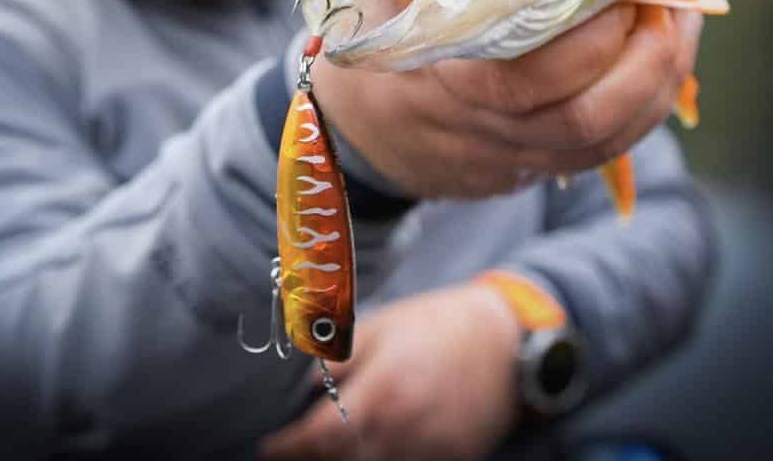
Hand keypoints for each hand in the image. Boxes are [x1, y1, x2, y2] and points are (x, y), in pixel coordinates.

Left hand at [258, 282, 522, 460]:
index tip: (269, 445)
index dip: (289, 447)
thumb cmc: (434, 325)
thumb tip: (303, 380)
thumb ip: (339, 355)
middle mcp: (405, 429)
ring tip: (330, 447)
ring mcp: (432, 451)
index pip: (320, 438)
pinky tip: (372, 446)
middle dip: (313, 459)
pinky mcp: (454, 460)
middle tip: (293, 449)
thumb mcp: (381, 326)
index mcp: (382, 392)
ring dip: (348, 460)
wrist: (503, 340)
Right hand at [311, 3, 703, 199]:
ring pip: (601, 143)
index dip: (586, 41)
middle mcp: (475, 131)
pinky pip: (599, 156)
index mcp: (433, 81)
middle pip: (580, 120)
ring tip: (676, 27)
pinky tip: (657, 65)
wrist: (356, 129)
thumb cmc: (373, 40)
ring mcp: (505, 158)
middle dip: (644, 62)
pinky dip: (641, 110)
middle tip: (668, 2)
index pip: (520, 80)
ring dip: (656, 85)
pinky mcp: (527, 170)